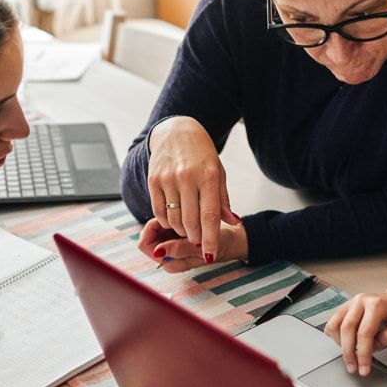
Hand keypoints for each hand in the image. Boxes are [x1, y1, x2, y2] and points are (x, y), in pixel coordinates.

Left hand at [138, 218, 247, 272]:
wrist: (233, 240)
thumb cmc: (220, 245)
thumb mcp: (201, 248)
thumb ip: (179, 249)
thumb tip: (158, 250)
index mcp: (170, 263)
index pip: (145, 245)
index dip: (151, 230)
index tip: (165, 221)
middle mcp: (168, 256)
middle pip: (148, 236)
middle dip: (159, 224)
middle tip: (175, 215)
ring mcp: (171, 246)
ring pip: (156, 229)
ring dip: (166, 219)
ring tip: (183, 214)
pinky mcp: (176, 237)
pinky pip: (165, 224)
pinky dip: (172, 217)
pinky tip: (184, 213)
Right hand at [147, 117, 240, 263]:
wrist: (176, 131)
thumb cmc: (201, 154)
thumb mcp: (218, 173)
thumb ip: (223, 200)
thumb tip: (233, 222)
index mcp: (209, 176)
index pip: (210, 215)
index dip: (210, 238)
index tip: (210, 254)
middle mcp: (187, 177)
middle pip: (190, 221)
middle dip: (195, 238)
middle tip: (199, 241)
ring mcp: (168, 178)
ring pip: (173, 219)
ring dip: (181, 231)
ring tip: (188, 229)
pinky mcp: (153, 180)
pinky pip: (158, 211)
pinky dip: (167, 221)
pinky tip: (174, 219)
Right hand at [324, 292, 386, 376]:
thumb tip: (374, 345)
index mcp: (377, 305)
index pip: (365, 332)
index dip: (363, 354)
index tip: (364, 368)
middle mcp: (361, 301)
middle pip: (347, 329)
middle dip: (348, 353)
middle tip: (353, 368)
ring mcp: (351, 303)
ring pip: (335, 325)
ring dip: (340, 344)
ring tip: (350, 355)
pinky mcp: (345, 308)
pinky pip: (332, 323)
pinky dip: (335, 337)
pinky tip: (345, 344)